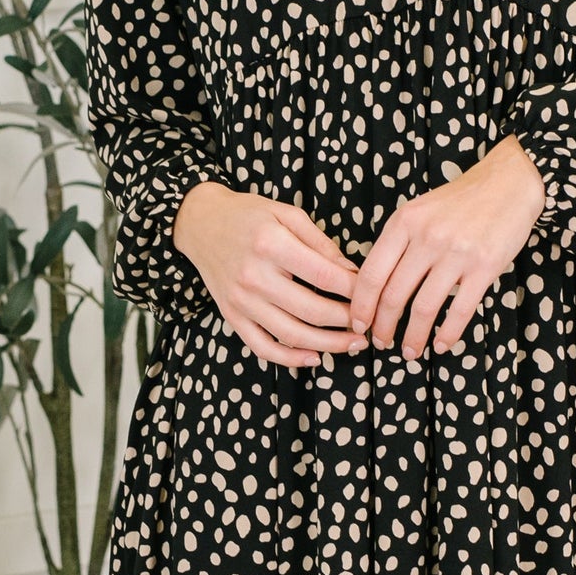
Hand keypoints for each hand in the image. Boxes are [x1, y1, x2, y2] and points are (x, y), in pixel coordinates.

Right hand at [173, 182, 367, 370]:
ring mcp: (241, 301)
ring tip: (353, 345)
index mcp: (272, 244)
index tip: (374, 295)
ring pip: (292, 335)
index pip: (325, 276)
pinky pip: (263, 347)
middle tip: (370, 324)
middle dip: (348, 321)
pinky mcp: (232, 316)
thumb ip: (321, 244)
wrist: (201, 224)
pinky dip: (290, 359)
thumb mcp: (288, 214)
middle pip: (312, 310)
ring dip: (328, 345)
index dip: (355, 290)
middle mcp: (254, 276)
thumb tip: (353, 273)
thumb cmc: (250, 216)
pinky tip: (315, 358)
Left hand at [350, 137, 547, 356]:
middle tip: (381, 343)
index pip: (372, 273)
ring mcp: (457, 252)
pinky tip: (441, 345)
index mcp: (404, 223)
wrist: (509, 183)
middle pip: (394, 295)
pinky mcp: (485, 266)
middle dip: (383, 326)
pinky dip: (448, 334)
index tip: (359, 323)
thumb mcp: (419, 211)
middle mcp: (427, 237)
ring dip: (413, 336)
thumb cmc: (461, 201)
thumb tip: (376, 286)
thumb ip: (398, 243)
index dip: (361, 305)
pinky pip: (460, 309)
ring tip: (410, 351)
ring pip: (425, 307)